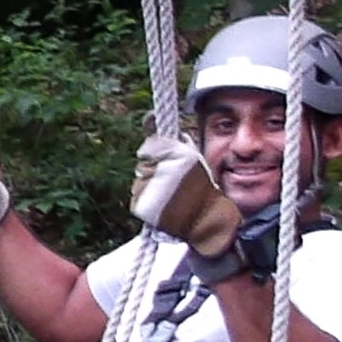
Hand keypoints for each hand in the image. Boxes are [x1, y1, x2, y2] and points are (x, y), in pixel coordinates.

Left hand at [132, 135, 240, 259]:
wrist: (204, 220)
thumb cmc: (201, 188)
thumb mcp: (192, 158)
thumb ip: (174, 142)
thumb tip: (149, 121)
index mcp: (176, 155)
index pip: (150, 145)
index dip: (154, 151)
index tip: (160, 157)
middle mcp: (160, 169)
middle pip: (142, 164)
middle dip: (153, 170)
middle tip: (171, 183)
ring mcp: (148, 188)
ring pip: (139, 181)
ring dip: (149, 186)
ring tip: (168, 195)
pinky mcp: (140, 205)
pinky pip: (136, 198)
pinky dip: (145, 201)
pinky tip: (162, 205)